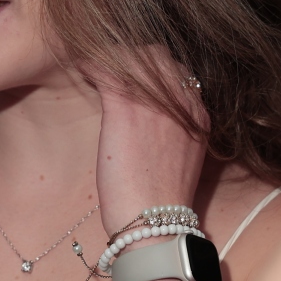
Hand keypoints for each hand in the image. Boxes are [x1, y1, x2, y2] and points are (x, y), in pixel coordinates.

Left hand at [89, 48, 208, 240]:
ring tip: (92, 65)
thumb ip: (171, 132)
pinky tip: (81, 69)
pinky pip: (106, 70)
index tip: (128, 71)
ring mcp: (155, 103)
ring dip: (110, 58)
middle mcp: (182, 102)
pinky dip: (91, 65)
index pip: (176, 71)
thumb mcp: (179, 159)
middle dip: (130, 57)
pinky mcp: (126, 110)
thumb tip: (146, 121)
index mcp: (198, 115)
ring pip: (132, 58)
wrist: (155, 224)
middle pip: (156, 56)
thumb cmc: (159, 200)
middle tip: (107, 65)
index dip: (149, 67)